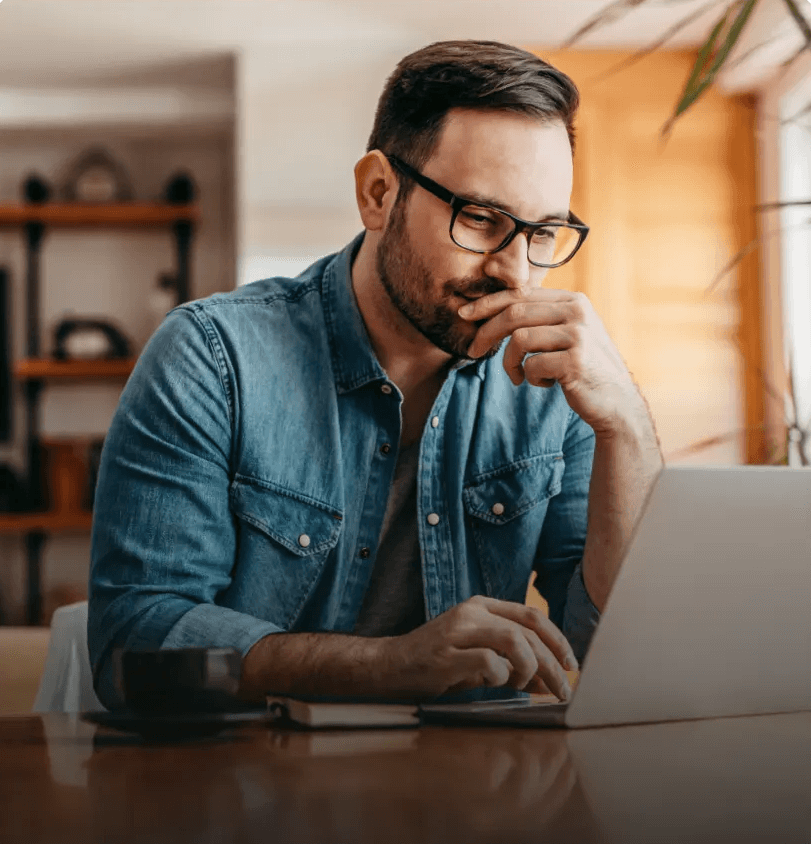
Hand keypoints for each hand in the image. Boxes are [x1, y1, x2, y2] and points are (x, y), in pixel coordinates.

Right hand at [381, 595, 577, 699]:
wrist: (390, 666)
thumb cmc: (437, 664)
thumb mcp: (480, 662)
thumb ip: (513, 667)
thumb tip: (549, 682)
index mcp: (481, 607)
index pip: (531, 615)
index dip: (557, 640)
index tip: (570, 665)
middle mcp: (471, 612)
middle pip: (528, 631)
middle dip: (552, 663)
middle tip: (562, 689)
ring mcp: (457, 630)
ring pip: (514, 640)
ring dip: (530, 667)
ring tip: (525, 685)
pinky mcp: (446, 654)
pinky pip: (489, 662)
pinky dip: (501, 677)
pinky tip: (494, 683)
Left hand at [460, 288, 640, 435]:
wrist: (617, 402)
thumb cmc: (584, 370)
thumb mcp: (567, 336)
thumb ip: (541, 319)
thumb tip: (492, 311)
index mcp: (573, 300)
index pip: (521, 294)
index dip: (488, 303)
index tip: (465, 314)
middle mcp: (578, 312)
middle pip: (515, 313)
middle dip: (487, 332)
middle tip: (473, 351)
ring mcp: (578, 335)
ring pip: (519, 339)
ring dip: (510, 363)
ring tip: (520, 376)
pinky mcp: (575, 361)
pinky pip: (532, 365)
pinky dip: (531, 379)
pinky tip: (546, 384)